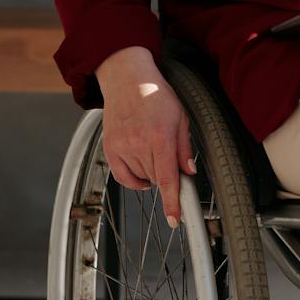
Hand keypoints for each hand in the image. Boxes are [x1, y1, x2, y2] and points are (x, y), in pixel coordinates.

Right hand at [96, 46, 196, 227]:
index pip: (168, 178)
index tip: (175, 219)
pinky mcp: (110, 148)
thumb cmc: (156, 96)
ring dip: (151, 172)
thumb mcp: (180, 117)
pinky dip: (134, 180)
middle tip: (167, 152)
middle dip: (166, 173)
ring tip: (152, 149)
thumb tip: (189, 173)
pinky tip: (142, 171)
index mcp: (160, 137)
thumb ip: (184, 148)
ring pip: (141, 178)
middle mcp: (138, 145)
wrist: (127, 80)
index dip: (173, 202)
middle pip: (157, 179)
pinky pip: (123, 177)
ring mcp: (121, 147)